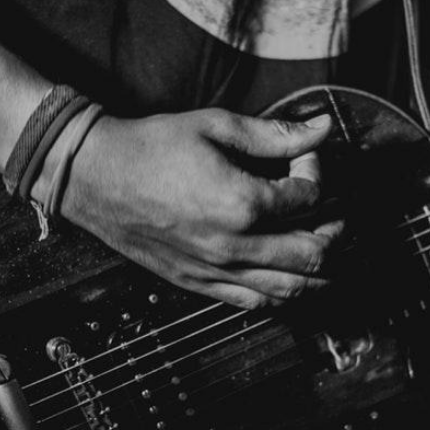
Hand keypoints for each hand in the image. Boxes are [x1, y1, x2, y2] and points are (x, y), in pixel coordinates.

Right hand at [56, 108, 342, 308]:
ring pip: (291, 289)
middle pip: (313, 253)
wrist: (95, 176)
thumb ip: (274, 134)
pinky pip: (255, 303)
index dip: (318, 171)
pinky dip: (283, 293)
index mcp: (241, 203)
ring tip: (324, 248)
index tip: (308, 157)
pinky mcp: (198, 283)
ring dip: (319, 272)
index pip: (309, 197)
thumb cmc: (148, 149)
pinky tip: (290, 277)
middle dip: (335, 228)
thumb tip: (320, 128)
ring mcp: (216, 270)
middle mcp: (233, 245)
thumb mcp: (215, 126)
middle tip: (333, 209)